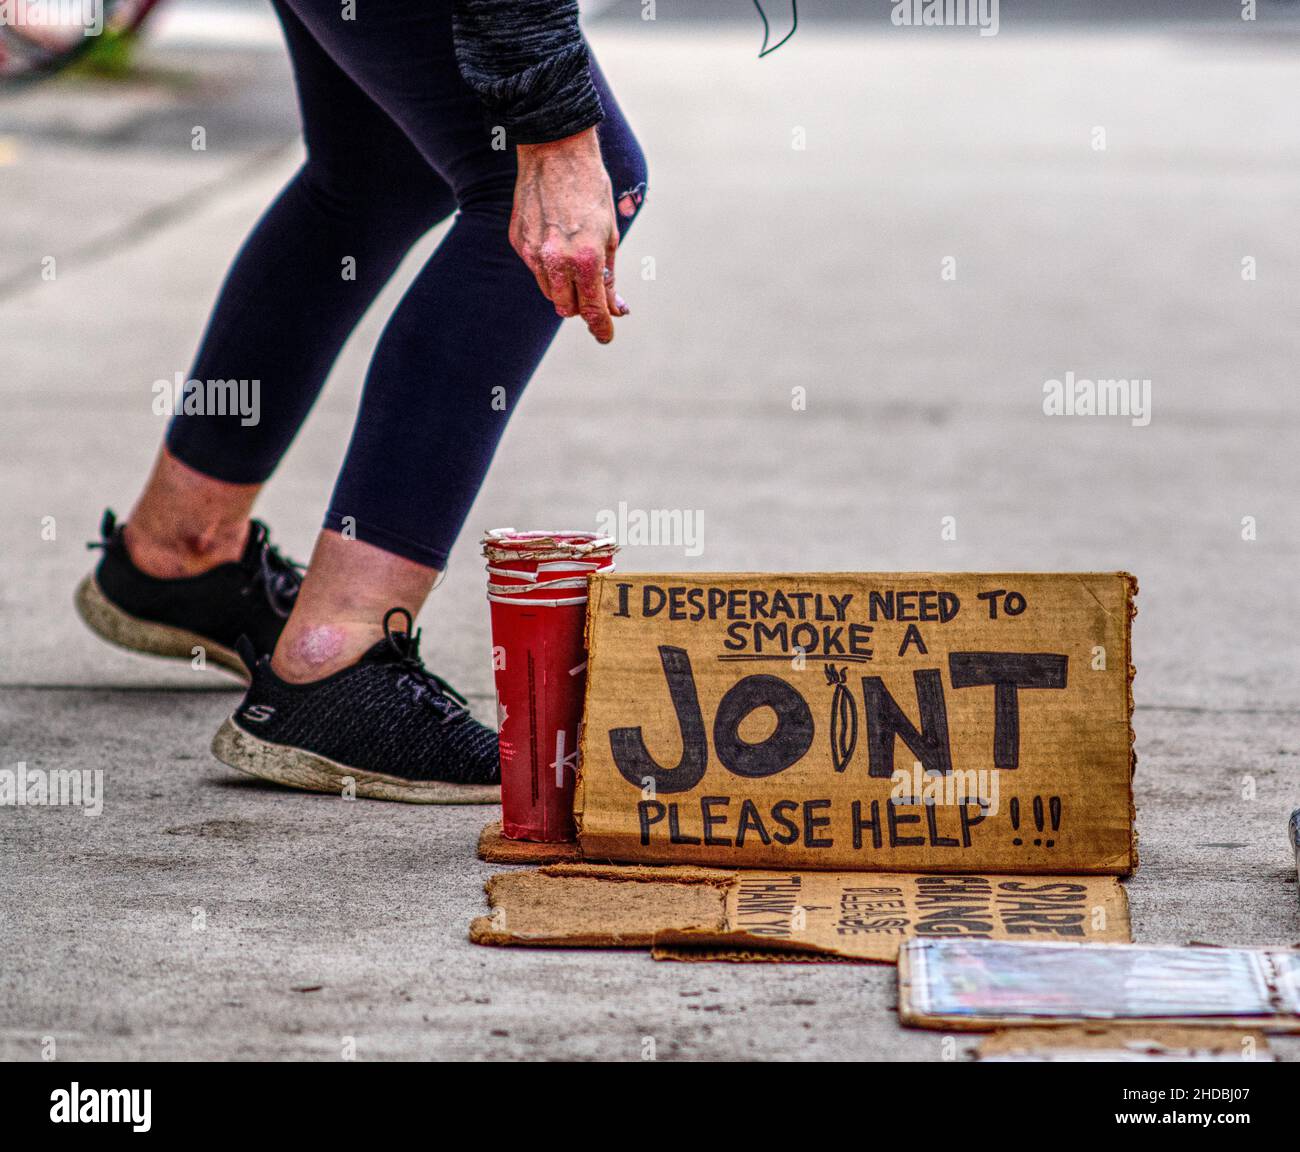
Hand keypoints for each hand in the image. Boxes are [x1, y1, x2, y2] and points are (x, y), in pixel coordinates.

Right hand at [511, 127, 627, 343]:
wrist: (555, 150)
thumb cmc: (591, 189)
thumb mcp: (610, 234)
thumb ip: (609, 276)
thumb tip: (616, 309)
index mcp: (587, 258)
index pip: (592, 309)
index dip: (601, 328)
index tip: (606, 337)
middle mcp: (557, 260)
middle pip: (567, 308)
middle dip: (581, 305)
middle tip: (592, 291)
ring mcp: (532, 252)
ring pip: (550, 292)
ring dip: (564, 288)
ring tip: (574, 259)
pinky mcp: (517, 241)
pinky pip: (535, 269)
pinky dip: (547, 266)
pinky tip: (555, 240)